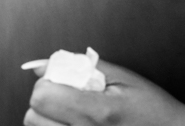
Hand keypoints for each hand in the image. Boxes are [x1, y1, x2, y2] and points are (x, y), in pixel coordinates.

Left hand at [25, 59, 184, 125]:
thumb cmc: (152, 108)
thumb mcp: (123, 78)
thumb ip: (82, 67)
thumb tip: (42, 64)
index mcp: (97, 112)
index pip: (42, 96)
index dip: (49, 82)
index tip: (63, 80)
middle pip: (32, 118)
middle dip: (45, 102)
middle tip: (66, 97)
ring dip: (47, 119)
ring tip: (70, 113)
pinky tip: (72, 124)